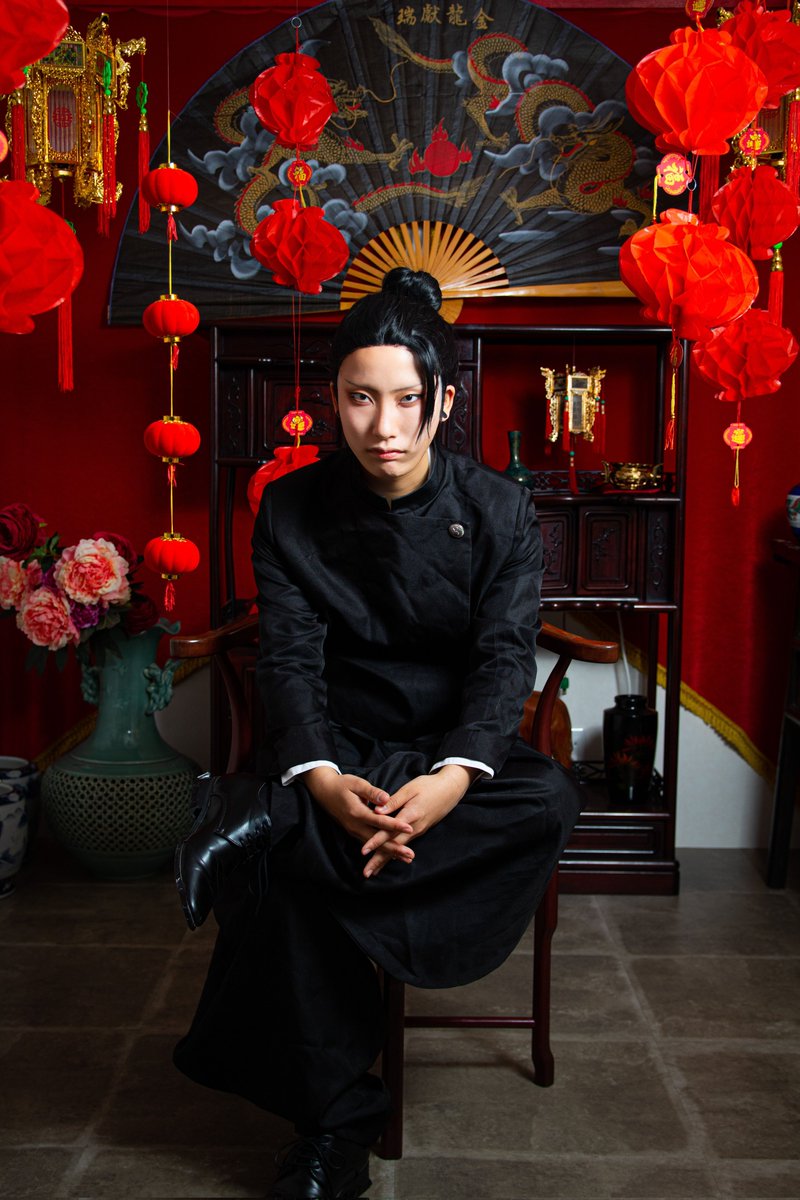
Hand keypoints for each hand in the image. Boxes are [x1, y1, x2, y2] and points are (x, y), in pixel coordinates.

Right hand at [302, 766, 415, 865]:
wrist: (323, 791)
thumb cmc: (341, 784)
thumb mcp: (356, 783)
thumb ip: (372, 792)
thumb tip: (386, 798)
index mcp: (357, 812)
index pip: (380, 821)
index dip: (395, 825)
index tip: (410, 829)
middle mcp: (355, 825)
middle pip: (377, 840)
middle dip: (395, 848)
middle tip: (410, 855)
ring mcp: (353, 830)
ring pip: (373, 845)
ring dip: (389, 852)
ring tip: (405, 858)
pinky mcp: (353, 832)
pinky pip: (368, 843)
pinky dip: (380, 850)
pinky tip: (391, 854)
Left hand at [360, 764, 478, 878]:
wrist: (450, 789)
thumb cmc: (429, 786)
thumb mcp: (410, 789)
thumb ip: (393, 801)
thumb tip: (376, 811)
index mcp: (410, 815)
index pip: (389, 832)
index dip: (375, 842)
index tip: (363, 851)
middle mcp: (414, 828)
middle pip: (394, 847)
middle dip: (379, 860)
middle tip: (366, 873)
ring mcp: (418, 831)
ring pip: (399, 848)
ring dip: (385, 860)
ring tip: (373, 871)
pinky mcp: (420, 831)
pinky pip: (405, 845)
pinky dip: (395, 854)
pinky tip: (388, 859)